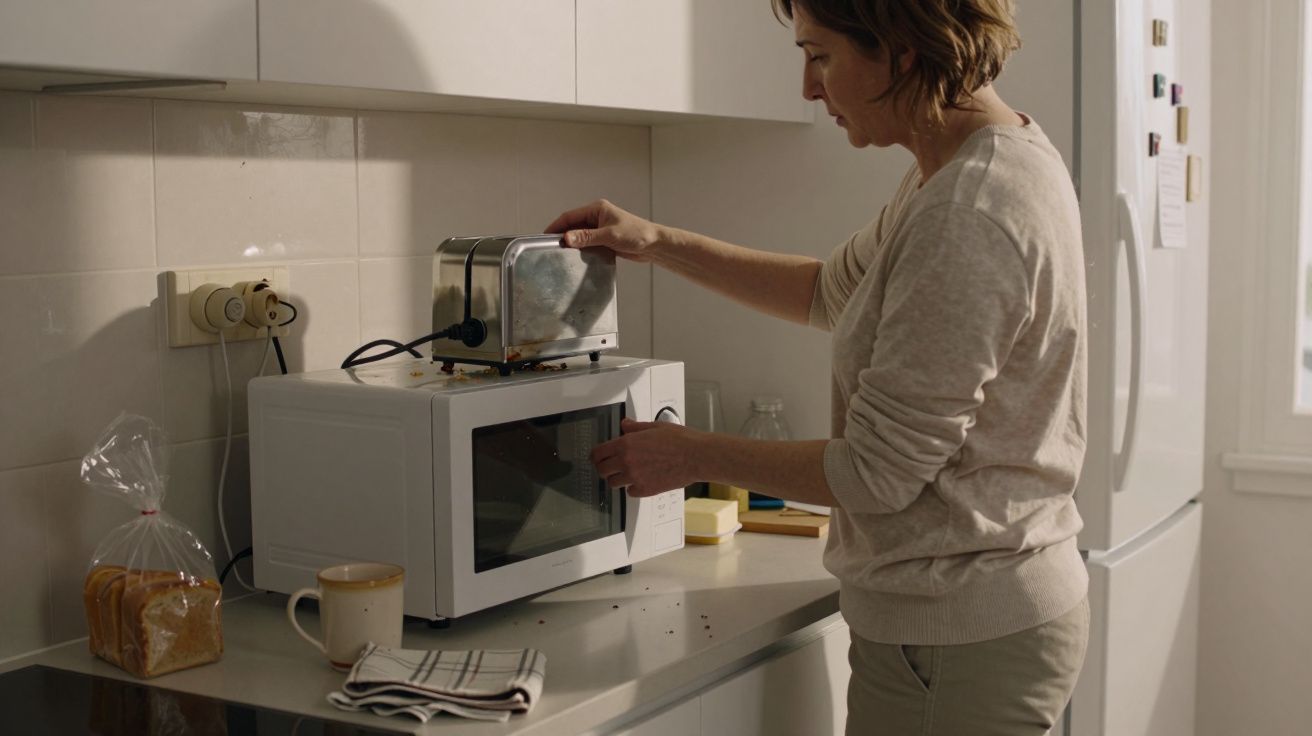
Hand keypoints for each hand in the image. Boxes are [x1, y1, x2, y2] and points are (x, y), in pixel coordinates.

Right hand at [544, 199, 661, 262]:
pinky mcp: (604, 240)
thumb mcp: (609, 236)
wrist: (654, 245)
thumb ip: (587, 237)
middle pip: (572, 225)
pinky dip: (581, 249)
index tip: (544, 237)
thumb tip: (566, 238)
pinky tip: (575, 258)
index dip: (555, 226)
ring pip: (579, 235)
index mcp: (597, 209)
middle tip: (550, 248)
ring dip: (572, 243)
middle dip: (561, 235)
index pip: (570, 216)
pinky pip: (587, 243)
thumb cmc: (637, 235)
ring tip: (560, 254)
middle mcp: (597, 217)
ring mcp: (600, 229)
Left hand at [591, 417, 700, 496]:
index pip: (598, 453)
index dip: (596, 456)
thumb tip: (625, 425)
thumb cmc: (680, 440)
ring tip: (626, 474)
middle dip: (604, 468)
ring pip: (613, 483)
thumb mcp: (655, 427)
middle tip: (610, 467)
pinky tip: (640, 481)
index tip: (598, 457)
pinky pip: (630, 492)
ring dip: (617, 479)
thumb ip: (635, 427)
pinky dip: (632, 488)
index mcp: (627, 443)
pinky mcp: (645, 490)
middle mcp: (627, 461)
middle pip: (602, 470)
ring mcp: (635, 477)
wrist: (696, 456)